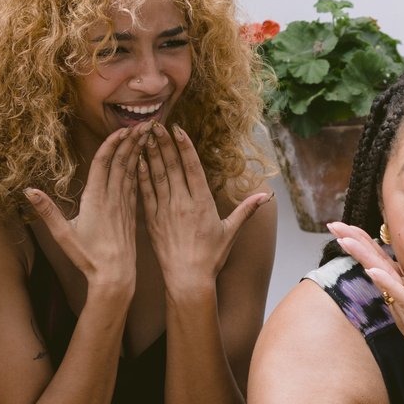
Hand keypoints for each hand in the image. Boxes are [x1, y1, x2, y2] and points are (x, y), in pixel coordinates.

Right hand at [24, 127, 142, 299]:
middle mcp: (113, 199)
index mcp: (96, 200)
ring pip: (133, 172)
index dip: (112, 144)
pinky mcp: (131, 214)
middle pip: (123, 163)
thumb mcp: (63, 234)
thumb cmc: (87, 258)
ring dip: (139, 151)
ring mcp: (124, 206)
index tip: (122, 129)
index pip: (104, 164)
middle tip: (144, 122)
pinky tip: (145, 160)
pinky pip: (136, 185)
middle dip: (132, 141)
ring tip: (147, 134)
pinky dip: (141, 169)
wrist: (115, 277)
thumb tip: (28, 191)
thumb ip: (47, 211)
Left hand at [139, 125, 267, 299]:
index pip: (192, 168)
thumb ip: (246, 210)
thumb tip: (266, 196)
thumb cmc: (211, 257)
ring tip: (144, 136)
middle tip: (155, 124)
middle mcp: (182, 204)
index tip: (177, 130)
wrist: (188, 280)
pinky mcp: (151, 221)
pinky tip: (136, 162)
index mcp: (202, 203)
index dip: (184, 147)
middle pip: (172, 167)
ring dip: (150, 155)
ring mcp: (164, 211)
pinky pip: (145, 194)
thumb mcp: (231, 232)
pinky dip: (141, 176)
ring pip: (156, 177)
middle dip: (163, 144)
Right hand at [324, 220, 403, 384]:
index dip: (364, 242)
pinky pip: (401, 298)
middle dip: (354, 243)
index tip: (346, 224)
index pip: (381, 262)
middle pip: (373, 265)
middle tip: (332, 223)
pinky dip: (386, 284)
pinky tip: (374, 271)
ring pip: (381, 278)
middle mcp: (401, 300)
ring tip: (345, 240)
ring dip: (363, 258)